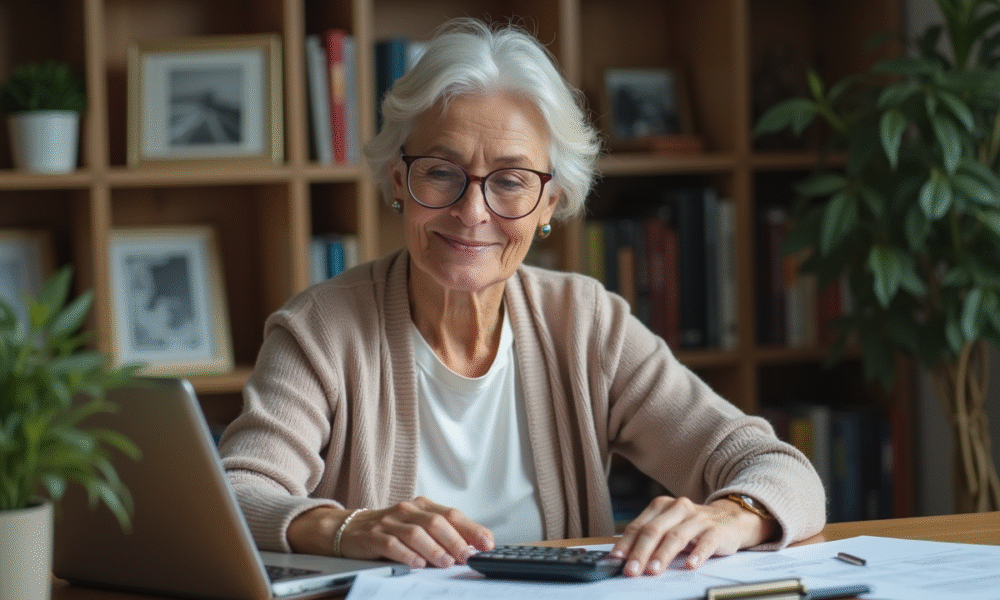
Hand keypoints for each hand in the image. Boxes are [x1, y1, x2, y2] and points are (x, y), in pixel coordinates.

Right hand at [288, 497, 493, 569]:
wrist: (346, 528)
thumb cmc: (388, 529)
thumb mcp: (416, 526)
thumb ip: (442, 534)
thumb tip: (472, 547)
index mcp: (422, 506)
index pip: (452, 514)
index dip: (471, 529)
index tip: (486, 543)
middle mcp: (407, 510)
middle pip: (436, 522)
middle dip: (456, 540)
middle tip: (467, 556)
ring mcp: (389, 522)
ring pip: (417, 533)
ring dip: (435, 549)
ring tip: (447, 562)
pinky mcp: (373, 536)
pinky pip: (392, 545)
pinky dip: (407, 555)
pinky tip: (417, 564)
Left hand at [609, 495, 776, 575]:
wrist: (731, 518)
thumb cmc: (692, 527)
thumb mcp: (669, 526)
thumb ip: (650, 538)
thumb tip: (624, 559)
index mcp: (661, 506)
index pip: (639, 526)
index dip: (626, 543)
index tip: (616, 560)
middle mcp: (678, 508)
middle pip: (654, 530)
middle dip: (640, 552)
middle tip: (631, 571)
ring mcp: (698, 518)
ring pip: (676, 536)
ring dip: (662, 555)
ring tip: (653, 571)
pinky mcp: (716, 530)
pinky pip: (706, 542)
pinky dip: (697, 554)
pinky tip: (690, 566)